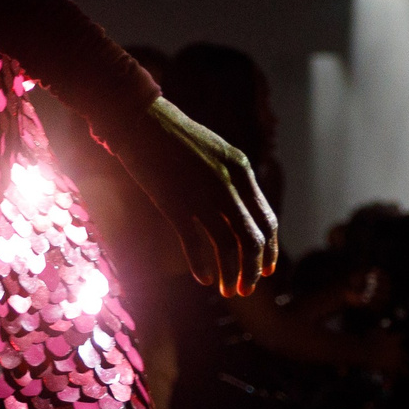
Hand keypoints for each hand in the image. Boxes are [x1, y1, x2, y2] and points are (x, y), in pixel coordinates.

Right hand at [99, 97, 277, 294]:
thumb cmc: (174, 136)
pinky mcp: (175, 202)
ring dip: (231, 273)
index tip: (266, 270)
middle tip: (246, 289)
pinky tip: (203, 278)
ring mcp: (202, 193)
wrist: (140, 118)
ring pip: (228, 246)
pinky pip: (195, 243)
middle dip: (253, 269)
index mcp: (242, 169)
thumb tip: (242, 213)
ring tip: (228, 290)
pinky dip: (201, 265)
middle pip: (252, 239)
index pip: (267, 220)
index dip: (269, 249)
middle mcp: (228, 183)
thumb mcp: (216, 152)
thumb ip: (232, 179)